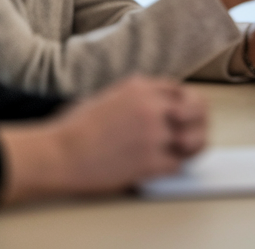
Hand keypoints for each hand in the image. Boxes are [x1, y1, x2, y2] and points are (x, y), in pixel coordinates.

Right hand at [0, 76, 208, 204]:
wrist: (56, 154)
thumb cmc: (73, 130)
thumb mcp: (107, 96)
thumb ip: (137, 98)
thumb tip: (158, 108)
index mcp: (141, 87)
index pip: (182, 90)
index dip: (186, 105)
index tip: (184, 116)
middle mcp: (152, 106)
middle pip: (198, 109)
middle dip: (199, 122)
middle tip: (193, 135)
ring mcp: (154, 133)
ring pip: (193, 139)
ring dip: (191, 147)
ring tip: (182, 152)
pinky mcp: (151, 160)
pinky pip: (178, 165)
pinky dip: (172, 168)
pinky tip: (160, 167)